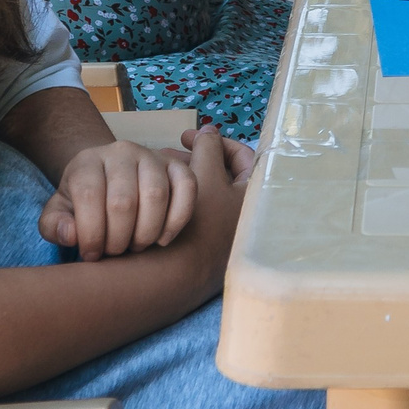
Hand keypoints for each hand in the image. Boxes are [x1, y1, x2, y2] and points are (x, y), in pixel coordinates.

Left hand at [38, 137, 193, 259]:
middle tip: (115, 253)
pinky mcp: (177, 165)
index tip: (91, 255)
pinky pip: (188, 187)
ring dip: (146, 233)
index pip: (89, 195)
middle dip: (118, 239)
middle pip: (123, 201)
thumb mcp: (60, 212)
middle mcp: (121, 152)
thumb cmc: (84, 202)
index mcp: (87, 161)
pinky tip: (162, 239)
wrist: (110, 177)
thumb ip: (54, 225)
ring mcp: (153, 155)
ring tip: (136, 246)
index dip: (90, 233)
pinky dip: (178, 219)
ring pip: (156, 196)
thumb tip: (71, 235)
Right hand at [163, 126, 247, 296]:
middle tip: (166, 155)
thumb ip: (209, 149)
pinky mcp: (204, 245)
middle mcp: (243, 215)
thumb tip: (209, 131)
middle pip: (222, 176)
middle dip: (193, 160)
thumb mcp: (204, 176)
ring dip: (182, 178)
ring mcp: (224, 231)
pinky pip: (194, 211)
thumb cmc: (198, 222)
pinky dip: (178, 199)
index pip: (244, 158)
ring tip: (155, 171)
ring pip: (205, 193)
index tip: (188, 138)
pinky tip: (155, 195)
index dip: (217, 142)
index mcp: (253, 198)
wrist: (177, 277)